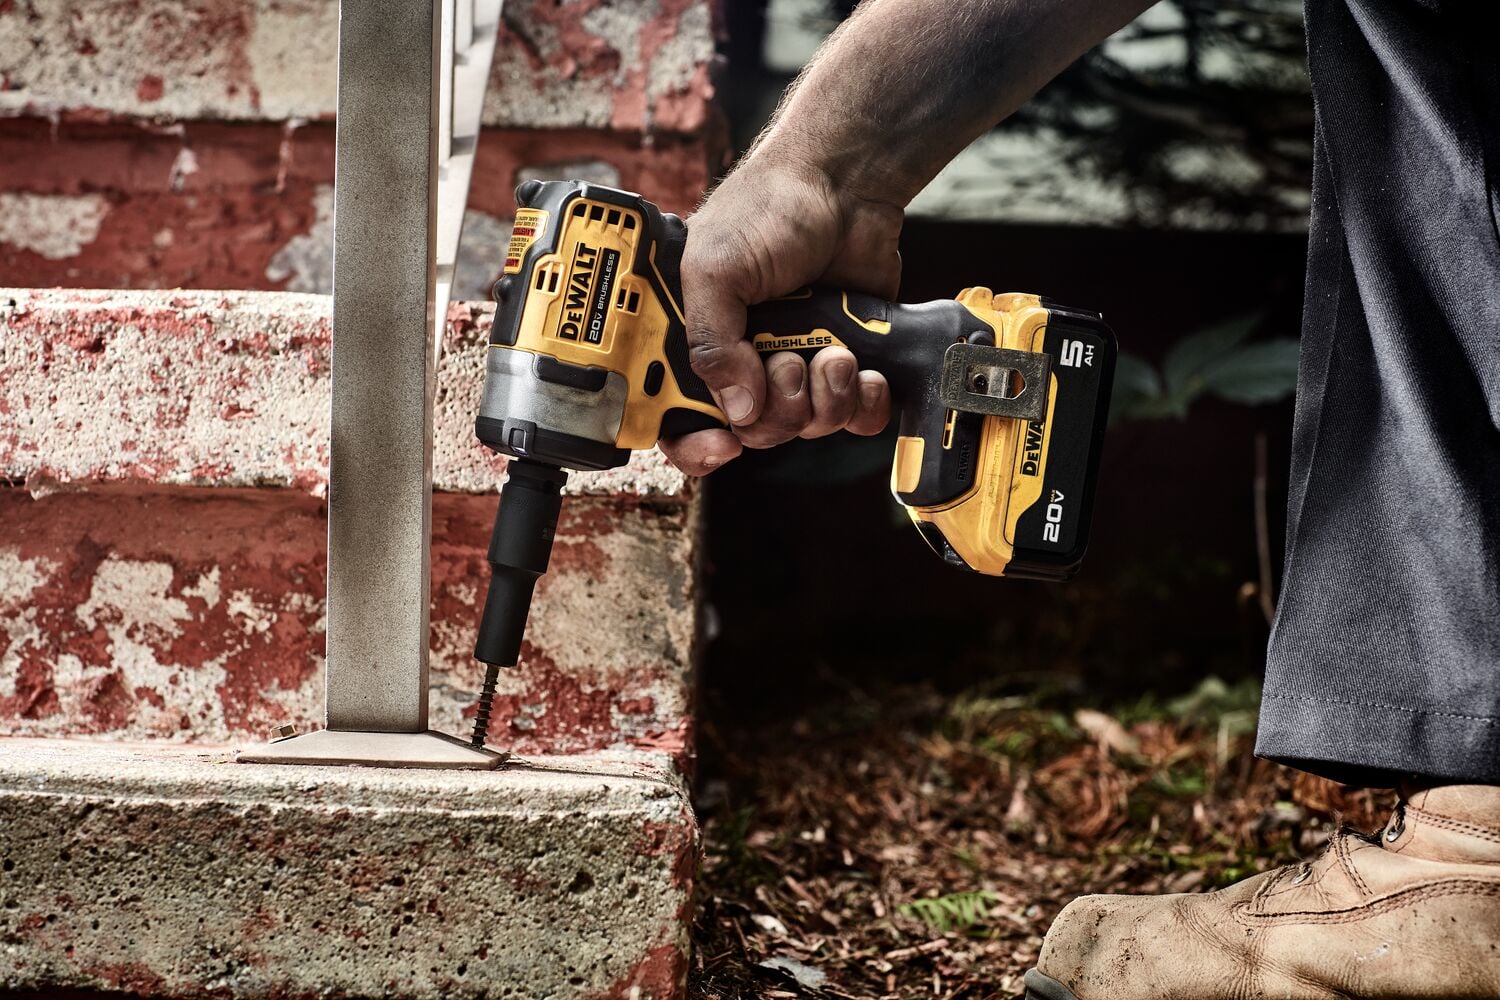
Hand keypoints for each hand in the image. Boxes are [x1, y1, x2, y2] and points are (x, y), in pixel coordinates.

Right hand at [658, 161, 900, 475]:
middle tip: (786, 364)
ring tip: (833, 351)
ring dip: (824, 399)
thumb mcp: (715, 268)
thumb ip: (710, 343)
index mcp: (697, 341)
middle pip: (752, 432)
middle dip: (776, 411)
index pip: (679, 419)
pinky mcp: (844, 364)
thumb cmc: (769, 208)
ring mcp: (795, 363)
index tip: (723, 444)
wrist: (845, 183)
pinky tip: (865, 370)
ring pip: (806, 428)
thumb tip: (736, 409)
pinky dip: (864, 404)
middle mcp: (743, 360)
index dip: (695, 445)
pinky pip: (854, 418)